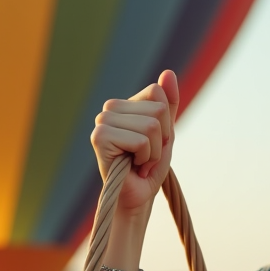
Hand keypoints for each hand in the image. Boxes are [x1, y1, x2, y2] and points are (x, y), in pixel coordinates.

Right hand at [90, 69, 178, 213]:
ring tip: (139, 162)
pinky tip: (132, 166)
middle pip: (158, 110)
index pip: (158, 93)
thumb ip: (169, 104)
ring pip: (152, 125)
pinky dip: (145, 158)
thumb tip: (168, 72)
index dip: (165, 123)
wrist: (136, 198)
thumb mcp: (165, 133)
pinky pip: (141, 140)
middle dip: (161, 139)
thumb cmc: (148, 167)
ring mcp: (103, 122)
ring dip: (153, 152)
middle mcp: (110, 109)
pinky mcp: (100, 137)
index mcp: (124, 104)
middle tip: (145, 156)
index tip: (152, 143)